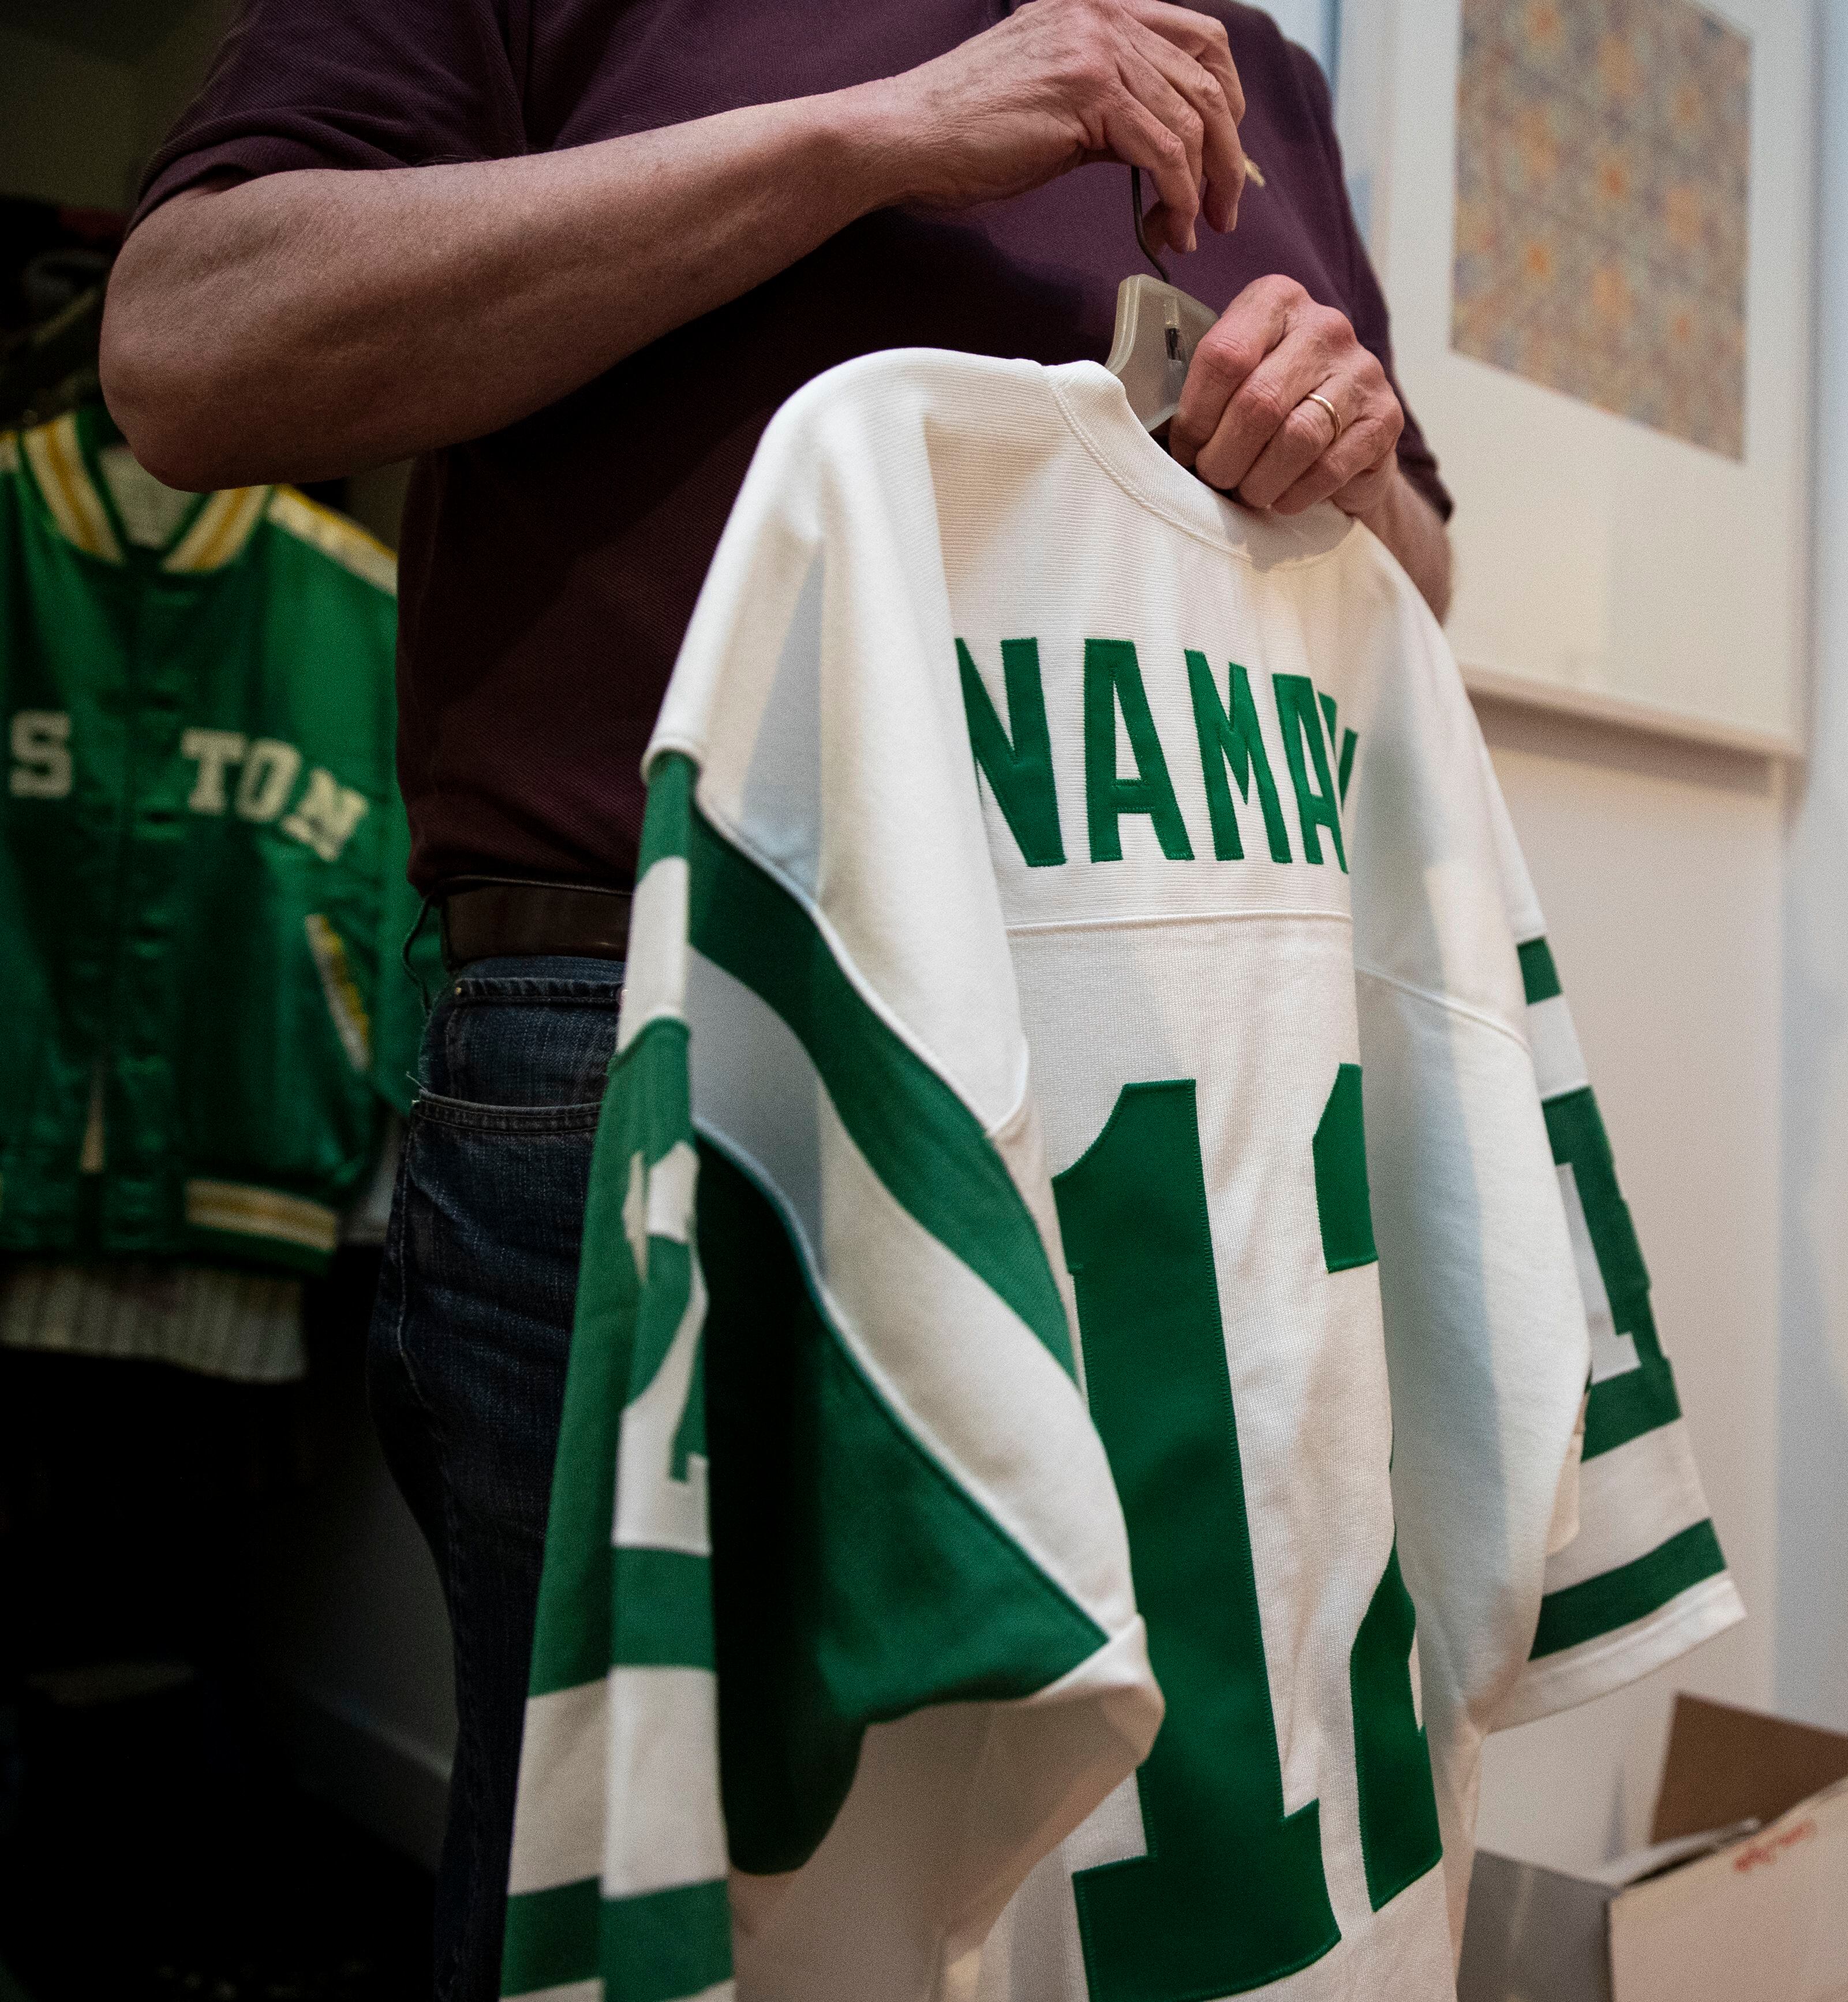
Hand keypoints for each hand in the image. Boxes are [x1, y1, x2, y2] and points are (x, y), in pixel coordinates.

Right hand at [872, 0, 1246, 252]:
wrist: (907, 136)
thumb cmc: (967, 132)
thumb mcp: (1056, 103)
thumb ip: (1112, 106)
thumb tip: (1162, 147)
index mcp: (1098, 7)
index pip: (1200, 39)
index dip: (1226, 99)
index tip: (1222, 157)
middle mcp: (1104, 14)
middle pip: (1207, 79)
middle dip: (1228, 154)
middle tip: (1225, 208)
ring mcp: (1098, 48)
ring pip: (1193, 119)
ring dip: (1205, 187)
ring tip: (1194, 230)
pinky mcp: (1089, 93)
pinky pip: (1165, 151)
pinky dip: (1179, 198)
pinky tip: (1170, 230)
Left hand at [1167, 275, 1403, 515]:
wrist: (1343, 435)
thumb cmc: (1270, 406)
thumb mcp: (1233, 378)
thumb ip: (1200, 387)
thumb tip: (1154, 432)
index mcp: (1274, 301)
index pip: (1223, 357)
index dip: (1195, 417)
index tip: (1185, 450)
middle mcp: (1324, 326)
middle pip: (1258, 403)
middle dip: (1223, 457)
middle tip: (1214, 479)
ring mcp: (1361, 370)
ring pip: (1295, 438)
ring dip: (1258, 481)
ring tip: (1246, 493)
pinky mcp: (1385, 418)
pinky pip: (1329, 468)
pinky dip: (1295, 494)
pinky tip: (1281, 498)